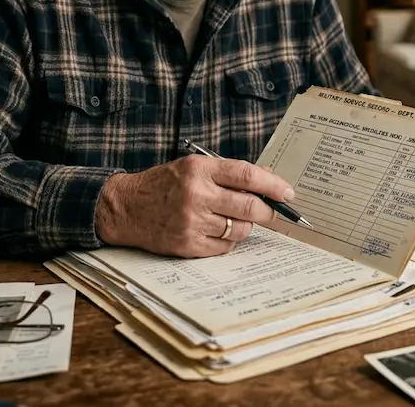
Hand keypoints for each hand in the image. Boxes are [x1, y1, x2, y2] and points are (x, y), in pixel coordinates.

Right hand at [94, 155, 295, 257]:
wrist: (126, 208)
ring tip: (232, 219)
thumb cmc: (164, 185)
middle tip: (274, 212)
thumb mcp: (193, 167)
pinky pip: (225, 247)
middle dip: (268, 211)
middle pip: (249, 206)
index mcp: (199, 170)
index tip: (288, 193)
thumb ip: (229, 173)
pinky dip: (229, 241)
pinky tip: (217, 231)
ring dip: (245, 226)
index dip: (272, 185)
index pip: (246, 175)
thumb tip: (268, 178)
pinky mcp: (188, 245)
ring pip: (240, 229)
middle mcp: (196, 195)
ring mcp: (192, 222)